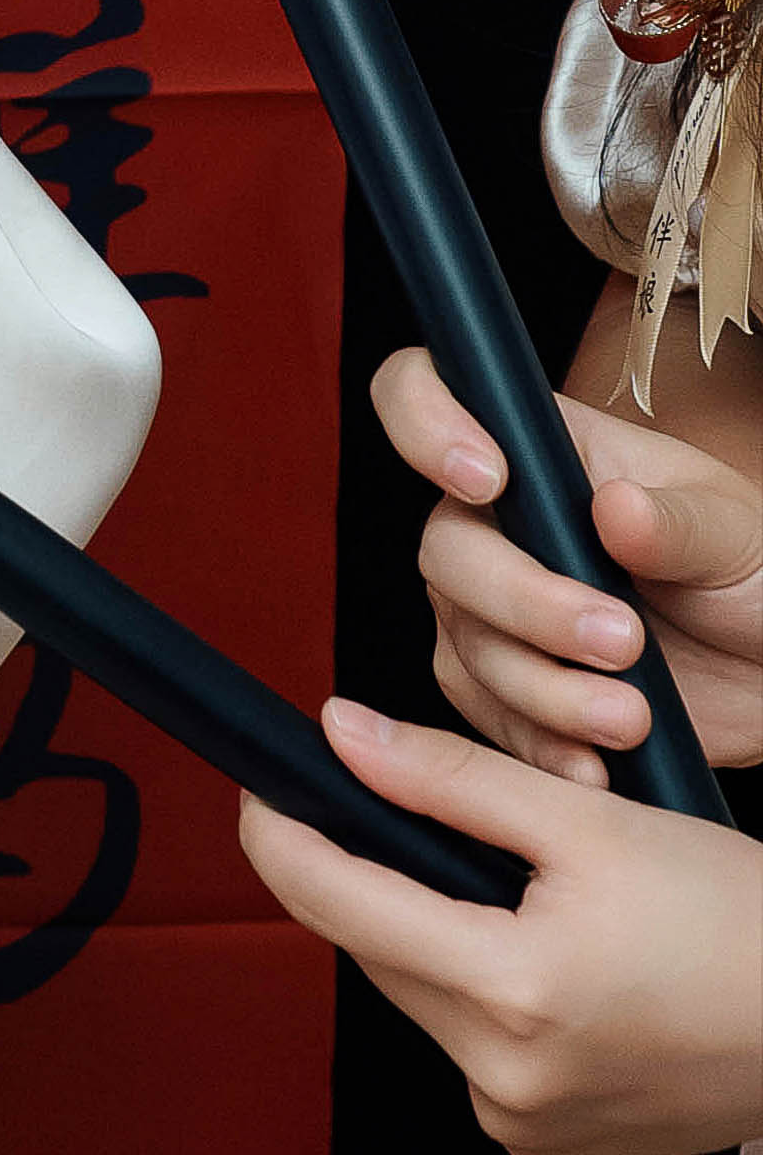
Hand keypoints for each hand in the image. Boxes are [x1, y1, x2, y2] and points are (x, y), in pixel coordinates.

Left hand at [241, 695, 762, 1154]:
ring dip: (439, 938)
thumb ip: (450, 776)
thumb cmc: (739, 918)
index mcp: (511, 993)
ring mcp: (523, 1126)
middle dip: (380, 878)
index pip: (333, 901)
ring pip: (423, 999)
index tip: (262, 782)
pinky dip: (487, 997)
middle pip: (376, 950)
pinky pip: (473, 1050)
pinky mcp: (546, 1148)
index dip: (281, 833)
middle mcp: (503, 1080)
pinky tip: (556, 964)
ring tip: (526, 894)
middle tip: (424, 816)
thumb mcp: (595, 821)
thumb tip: (335, 733)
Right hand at [374, 342, 762, 780]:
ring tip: (631, 716)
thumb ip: (677, 523)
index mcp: (545, 452)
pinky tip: (597, 761)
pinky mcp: (500, 688)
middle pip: (447, 549)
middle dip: (528, 604)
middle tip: (623, 640)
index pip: (427, 393)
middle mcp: (498, 523)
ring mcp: (488, 608)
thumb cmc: (755, 573)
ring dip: (547, 689)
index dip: (425, 423)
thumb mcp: (736, 534)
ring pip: (467, 645)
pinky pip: (486, 718)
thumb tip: (616, 510)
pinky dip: (541, 744)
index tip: (488, 479)